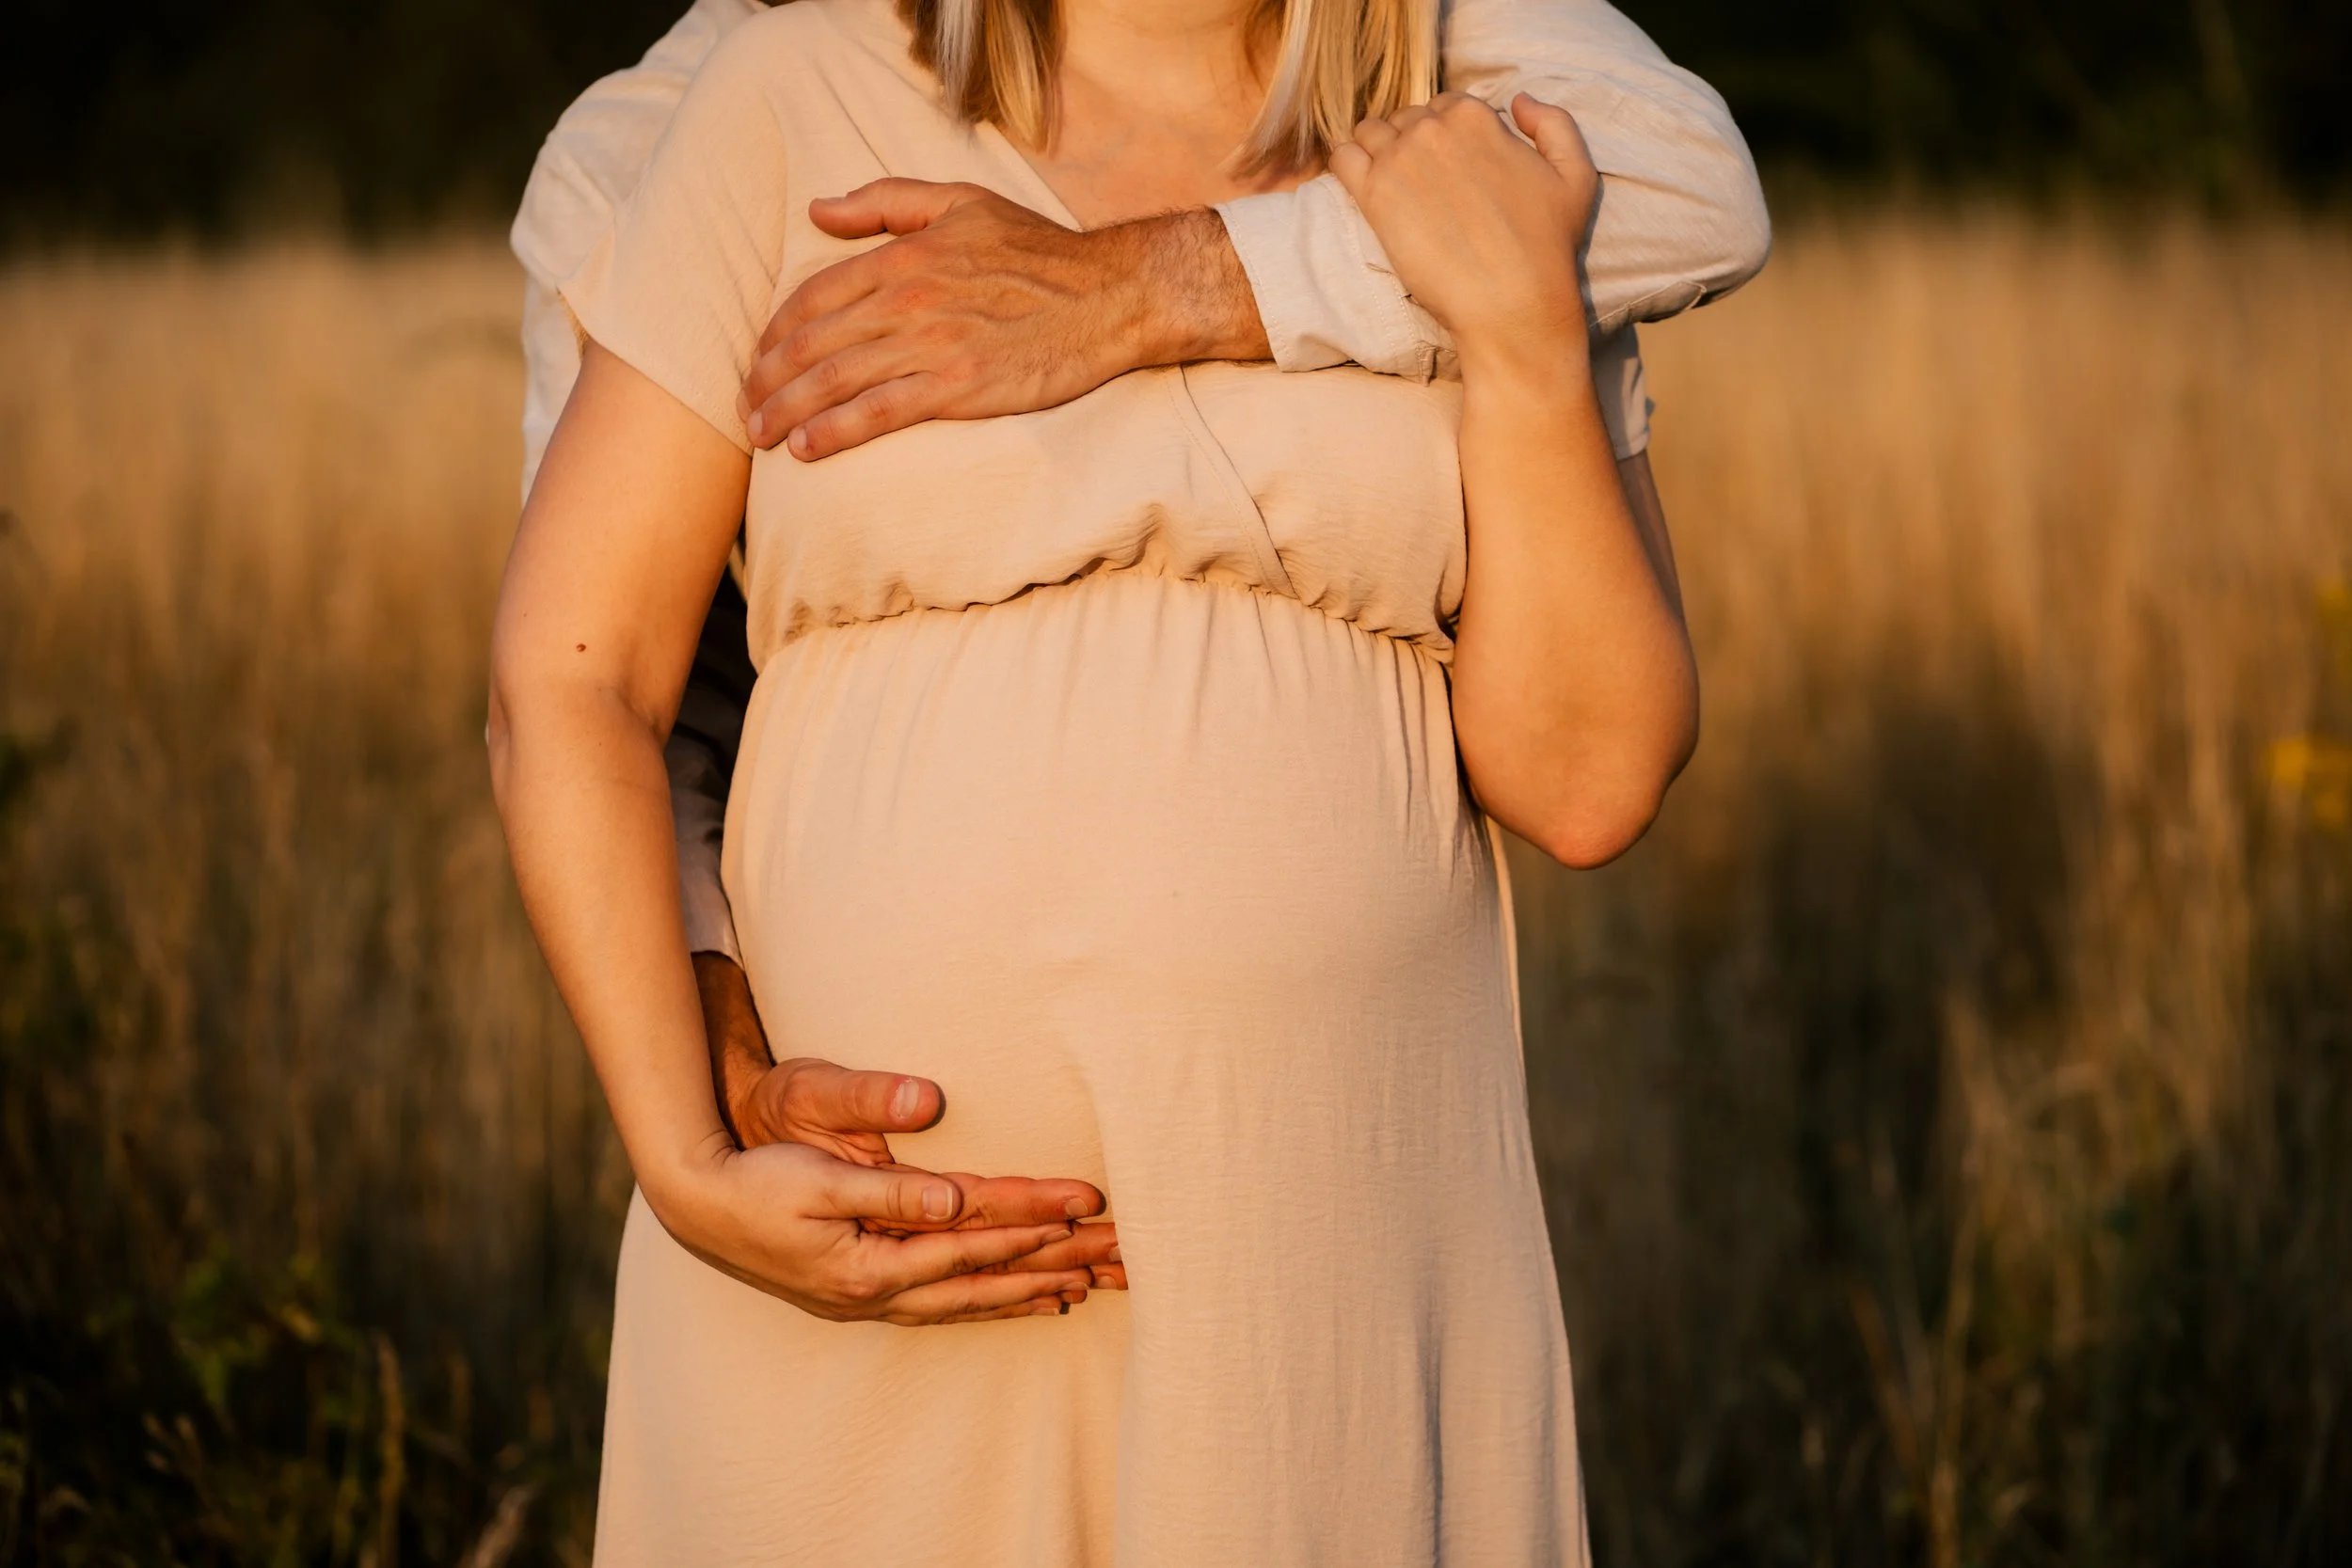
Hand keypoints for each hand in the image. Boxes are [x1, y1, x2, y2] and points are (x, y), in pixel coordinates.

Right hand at [654, 1137, 1102, 1324]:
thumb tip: (951, 1196)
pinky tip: (1034, 1298)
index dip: (1033, 1214)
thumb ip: (887, 1186)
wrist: (700, 1203)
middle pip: (989, 1274)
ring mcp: (878, 1296)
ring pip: (976, 1295)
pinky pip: (952, 1301)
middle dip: (1058, 1259)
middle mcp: (883, 1289)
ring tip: (1098, 1280)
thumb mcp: (817, 1176)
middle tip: (1122, 1248)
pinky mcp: (873, 1289)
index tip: (1088, 1199)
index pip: (973, 1233)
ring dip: (1038, 1285)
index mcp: (873, 1261)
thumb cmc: (757, 1180)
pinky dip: (998, 1299)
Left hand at [736, 180, 1264, 459]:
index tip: (758, 362)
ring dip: (788, 412)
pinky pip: (878, 413)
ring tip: (763, 437)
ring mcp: (931, 345)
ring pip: (835, 381)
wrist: (1109, 296)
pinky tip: (807, 449)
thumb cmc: (1039, 252)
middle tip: (747, 410)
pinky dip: (834, 432)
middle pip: (811, 345)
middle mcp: (907, 299)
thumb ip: (885, 202)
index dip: (774, 335)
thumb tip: (818, 211)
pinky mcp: (958, 388)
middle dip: (767, 381)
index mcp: (903, 256)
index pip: (812, 298)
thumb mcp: (961, 203)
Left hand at [1330, 94, 1598, 366]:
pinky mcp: (1373, 196)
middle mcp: (1433, 129)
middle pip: (1407, 119)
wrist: (1511, 302)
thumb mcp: (1576, 175)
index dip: (1448, 135)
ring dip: (1377, 150)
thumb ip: (1553, 123)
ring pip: (1371, 132)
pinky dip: (1346, 163)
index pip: (1445, 106)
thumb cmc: (1547, 246)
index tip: (1452, 169)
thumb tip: (1518, 99)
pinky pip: (1342, 157)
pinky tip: (1363, 187)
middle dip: (1412, 143)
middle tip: (1424, 186)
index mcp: (1476, 116)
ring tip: (1392, 186)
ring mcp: (1398, 159)